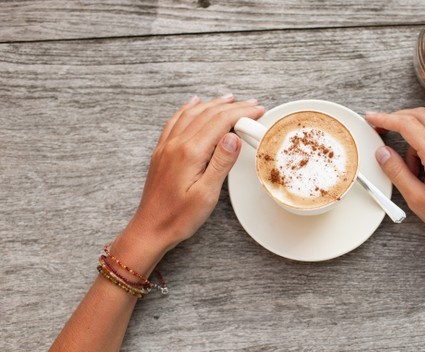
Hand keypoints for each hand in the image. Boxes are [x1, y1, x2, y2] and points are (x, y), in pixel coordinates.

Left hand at [125, 94, 264, 253]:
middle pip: (207, 114)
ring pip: (191, 114)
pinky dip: (188, 109)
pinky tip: (193, 104)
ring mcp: (167, 147)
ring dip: (212, 104)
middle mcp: (176, 144)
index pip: (220, 122)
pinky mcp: (162, 152)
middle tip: (251, 104)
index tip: (257, 110)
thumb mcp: (207, 194)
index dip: (241, 113)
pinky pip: (175, 121)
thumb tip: (233, 136)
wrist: (150, 229)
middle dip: (232, 106)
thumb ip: (221, 162)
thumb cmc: (179, 217)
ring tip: (229, 99)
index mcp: (190, 153)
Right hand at [366, 108, 424, 253]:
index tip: (371, 118)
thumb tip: (382, 152)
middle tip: (381, 130)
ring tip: (412, 172)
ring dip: (414, 140)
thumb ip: (397, 172)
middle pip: (421, 116)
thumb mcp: (417, 199)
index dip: (386, 119)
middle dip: (398, 120)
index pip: (408, 125)